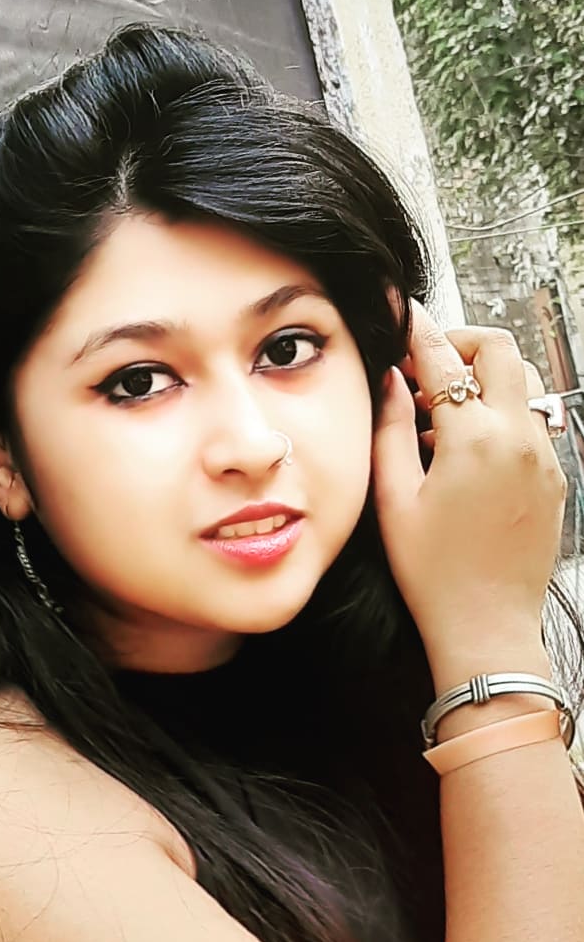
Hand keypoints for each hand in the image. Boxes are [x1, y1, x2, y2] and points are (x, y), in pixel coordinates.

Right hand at [372, 299, 566, 662]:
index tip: (405, 316)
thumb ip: (388, 429)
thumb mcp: (393, 497)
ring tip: (441, 408)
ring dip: (483, 377)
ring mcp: (543, 457)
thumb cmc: (432, 571)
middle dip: (461, 344)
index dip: (419, 332)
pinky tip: (464, 445)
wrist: (486, 625)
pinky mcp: (553, 477)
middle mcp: (519, 438)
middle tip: (425, 364)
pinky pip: (530, 421)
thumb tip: (388, 380)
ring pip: (523, 382)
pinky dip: (499, 412)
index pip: (444, 361)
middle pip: (501, 351)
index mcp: (474, 439)